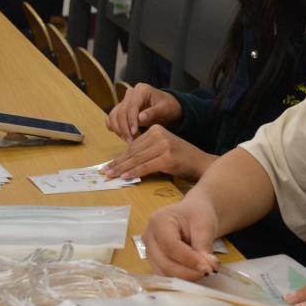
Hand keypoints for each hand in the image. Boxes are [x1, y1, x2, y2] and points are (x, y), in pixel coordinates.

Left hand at [102, 124, 216, 180]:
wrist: (201, 163)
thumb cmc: (181, 158)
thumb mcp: (163, 148)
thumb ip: (146, 151)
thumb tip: (124, 162)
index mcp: (156, 129)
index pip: (133, 145)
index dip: (119, 157)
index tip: (108, 165)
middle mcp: (159, 135)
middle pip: (133, 152)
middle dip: (118, 164)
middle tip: (104, 172)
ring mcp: (163, 146)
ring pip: (137, 160)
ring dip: (122, 169)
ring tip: (111, 176)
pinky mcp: (167, 158)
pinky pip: (146, 167)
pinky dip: (135, 172)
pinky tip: (125, 177)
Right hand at [105, 83, 181, 141]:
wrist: (168, 107)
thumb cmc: (168, 107)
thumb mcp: (165, 109)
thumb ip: (153, 113)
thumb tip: (140, 118)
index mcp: (141, 90)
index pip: (131, 106)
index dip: (131, 120)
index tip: (134, 133)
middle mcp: (130, 94)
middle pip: (120, 111)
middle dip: (124, 127)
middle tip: (130, 141)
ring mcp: (124, 101)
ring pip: (114, 115)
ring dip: (118, 129)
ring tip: (128, 140)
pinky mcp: (121, 109)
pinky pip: (112, 118)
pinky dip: (114, 127)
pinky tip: (122, 136)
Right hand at [143, 197, 221, 279]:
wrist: (194, 214)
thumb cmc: (198, 214)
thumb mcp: (205, 224)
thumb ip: (204, 245)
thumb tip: (207, 267)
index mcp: (158, 221)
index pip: (170, 245)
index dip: (189, 259)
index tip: (207, 267)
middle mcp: (149, 237)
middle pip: (165, 262)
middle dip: (188, 271)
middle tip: (209, 271)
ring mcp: (149, 251)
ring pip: (164, 272)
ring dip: (186, 276)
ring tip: (204, 270)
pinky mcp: (154, 261)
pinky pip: (166, 275)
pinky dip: (182, 277)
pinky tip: (195, 271)